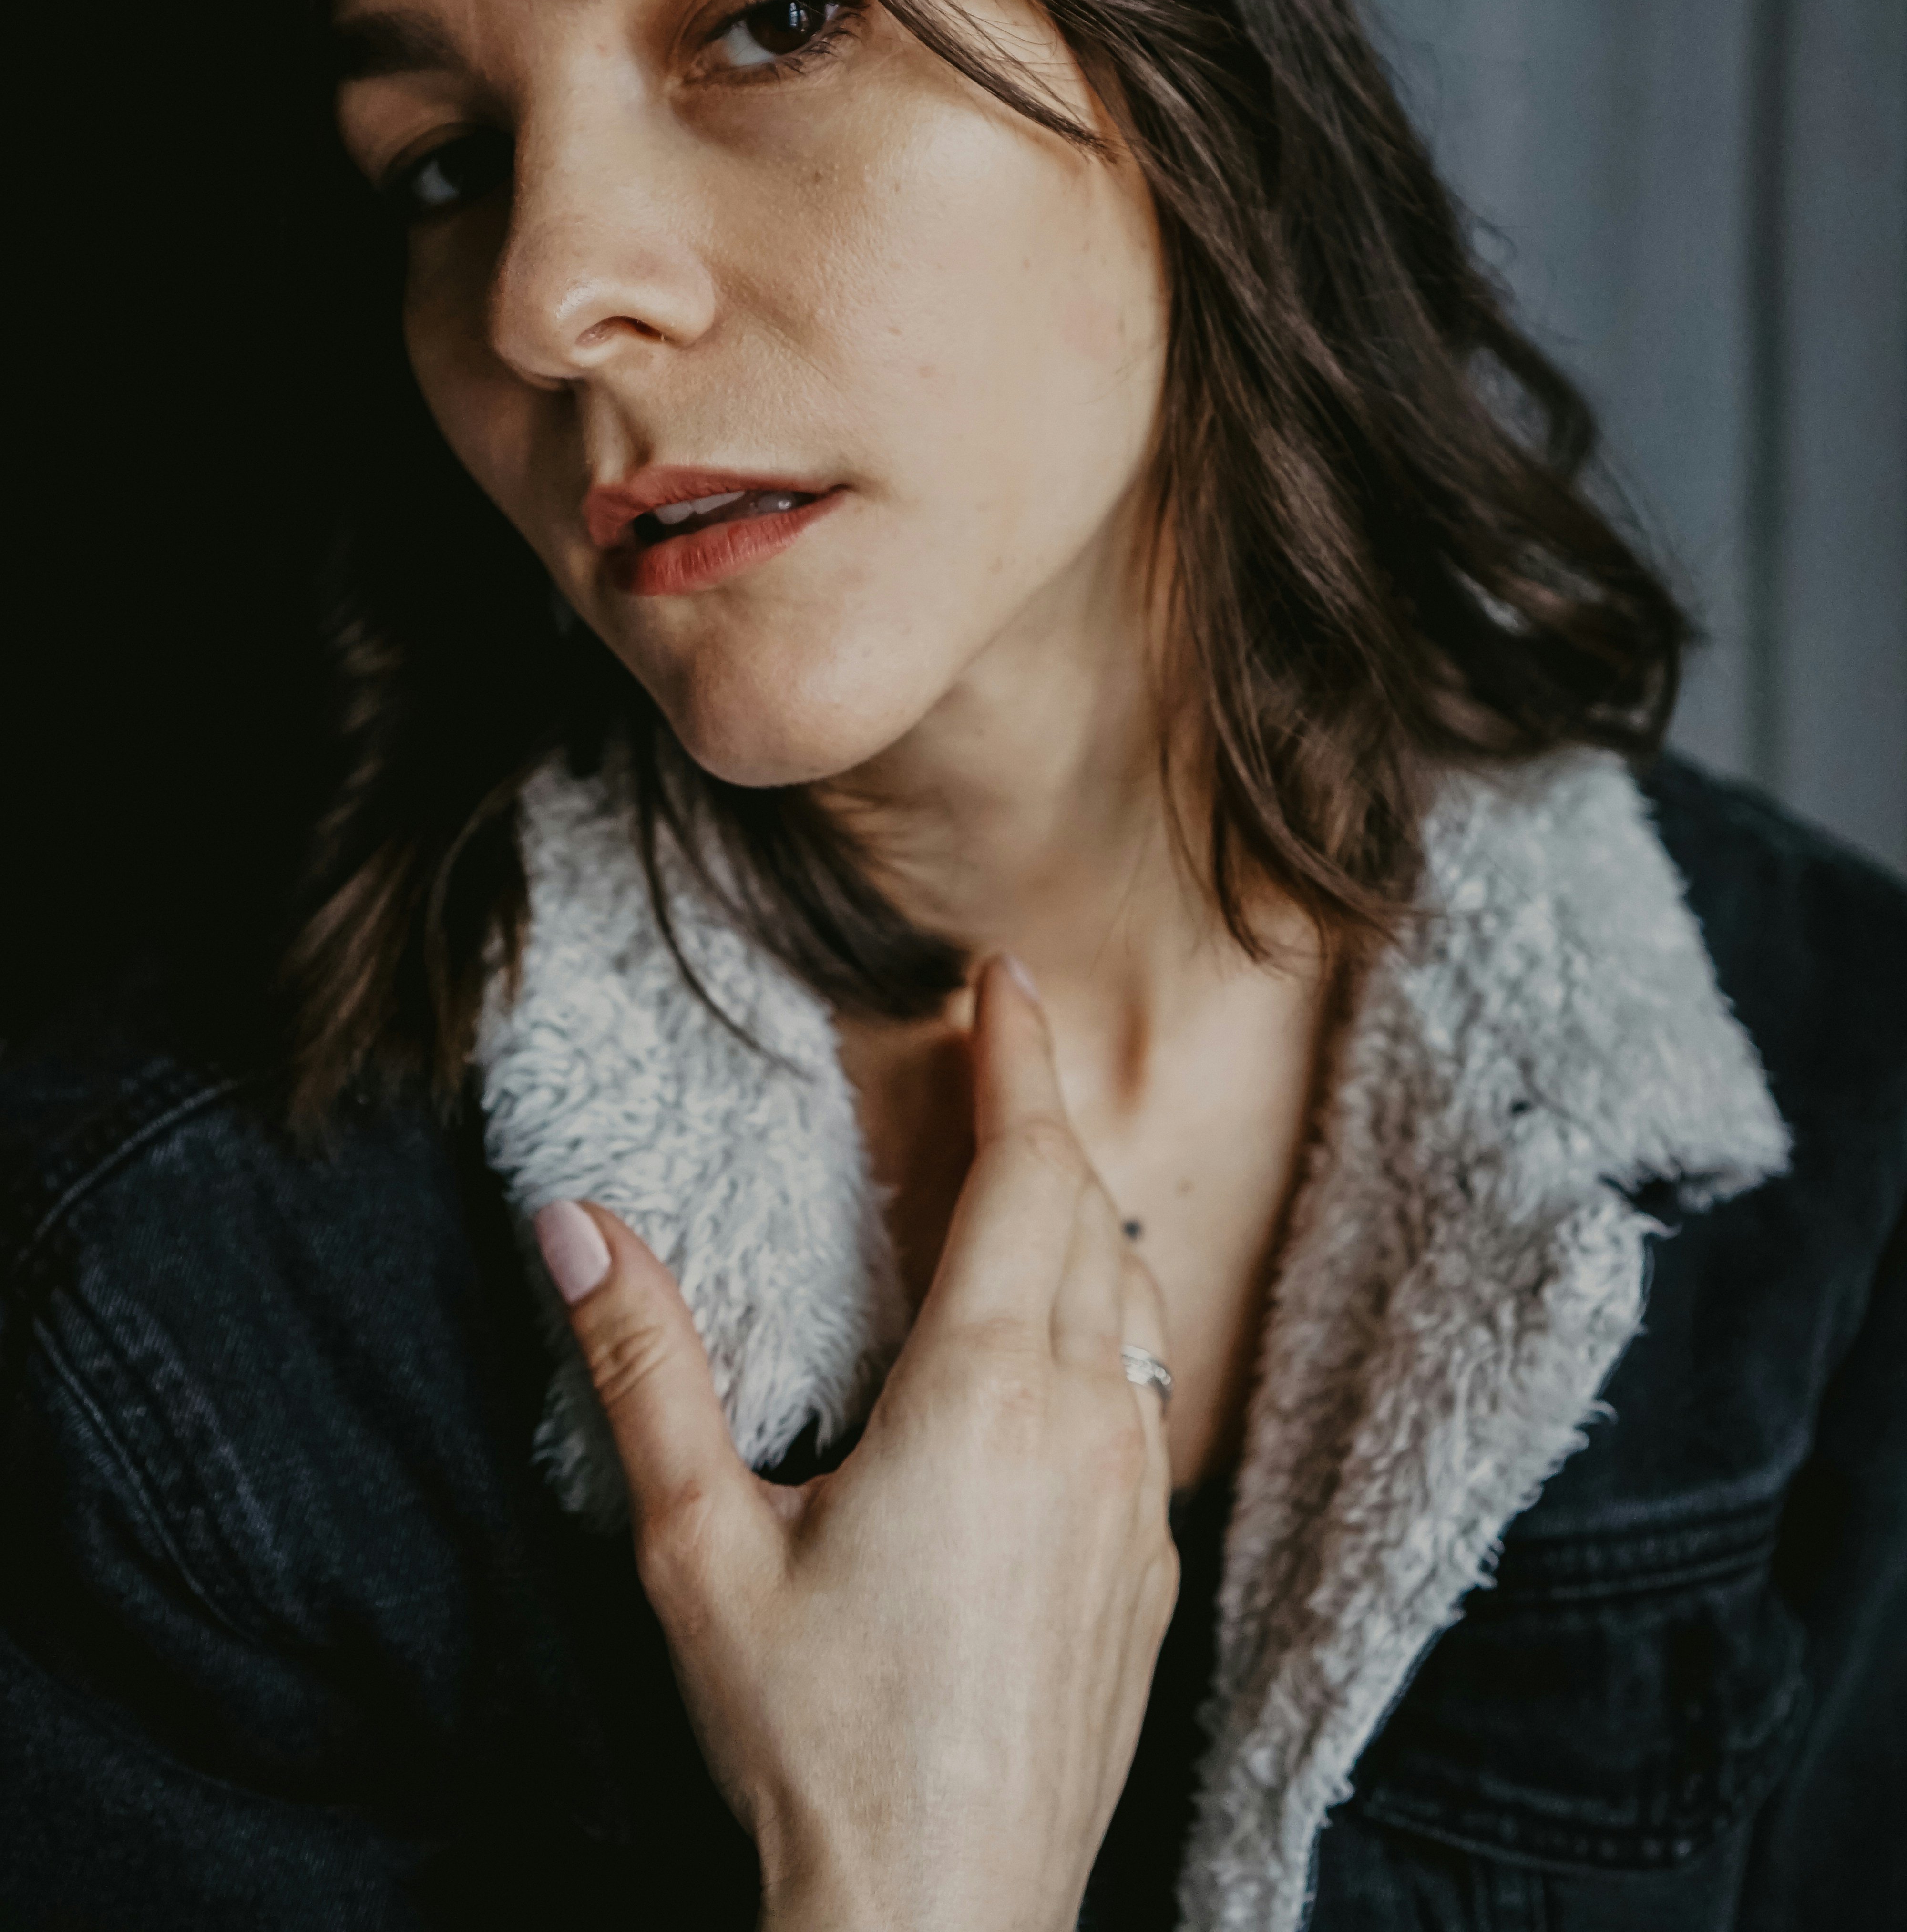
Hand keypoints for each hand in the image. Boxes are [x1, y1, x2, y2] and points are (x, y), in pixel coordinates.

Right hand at [535, 956, 1178, 1931]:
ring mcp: (1133, 1508)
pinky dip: (1107, 1331)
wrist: (940, 1926)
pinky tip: (1053, 1354)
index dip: (1021, 1062)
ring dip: (1085, 1224)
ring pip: (1135, 1311)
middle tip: (1002, 1054)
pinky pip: (1144, 1406)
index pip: (1029, 1172)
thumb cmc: (814, 1743)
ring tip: (1027, 1181)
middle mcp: (1085, 1430)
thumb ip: (645, 1371)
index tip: (1009, 982)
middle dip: (1048, 1121)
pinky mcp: (1146, 1579)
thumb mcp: (696, 1550)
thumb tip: (577, 1225)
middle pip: (1091, 1221)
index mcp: (985, 1394)